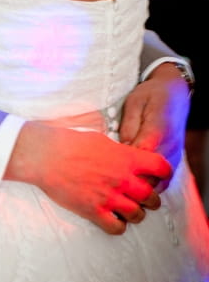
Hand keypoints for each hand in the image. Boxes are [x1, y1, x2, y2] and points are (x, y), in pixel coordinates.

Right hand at [6, 121, 170, 234]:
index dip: (162, 173)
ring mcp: (109, 197)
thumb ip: (120, 153)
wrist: (45, 155)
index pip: (161, 168)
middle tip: (142, 197)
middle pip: (152, 197)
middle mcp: (122, 179)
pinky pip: (116, 228)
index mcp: (126, 158)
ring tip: (126, 208)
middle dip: (150, 199)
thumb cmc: (70, 143)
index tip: (156, 176)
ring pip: (137, 215)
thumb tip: (129, 159)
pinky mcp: (94, 211)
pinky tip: (111, 218)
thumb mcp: (101, 140)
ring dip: (135, 213)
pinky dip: (118, 225)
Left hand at [119, 62, 188, 191]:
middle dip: (130, 181)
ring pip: (158, 182)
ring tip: (117, 186)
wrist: (174, 94)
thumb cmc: (151, 96)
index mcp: (159, 128)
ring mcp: (174, 156)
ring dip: (139, 187)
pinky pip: (162, 181)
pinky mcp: (174, 162)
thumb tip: (122, 148)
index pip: (142, 153)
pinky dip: (148, 186)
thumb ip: (129, 126)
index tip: (108, 168)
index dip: (124, 164)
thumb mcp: (135, 103)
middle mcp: (170, 146)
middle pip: (151, 174)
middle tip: (108, 181)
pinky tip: (131, 184)